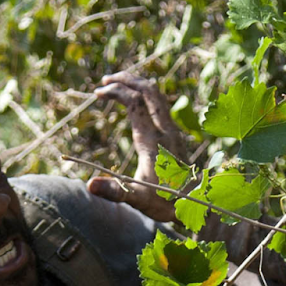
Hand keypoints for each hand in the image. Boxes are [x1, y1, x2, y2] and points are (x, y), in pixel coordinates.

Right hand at [87, 72, 185, 222]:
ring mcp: (173, 130)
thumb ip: (115, 191)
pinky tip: (133, 101)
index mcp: (154, 141)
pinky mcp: (175, 134)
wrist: (196, 206)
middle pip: (148, 90)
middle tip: (105, 79)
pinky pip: (160, 104)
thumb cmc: (165, 204)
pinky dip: (144, 95)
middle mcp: (166, 130)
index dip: (116, 92)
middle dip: (126, 79)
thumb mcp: (137, 199)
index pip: (135, 102)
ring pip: (157, 94)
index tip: (98, 93)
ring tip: (116, 84)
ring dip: (137, 84)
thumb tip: (89, 185)